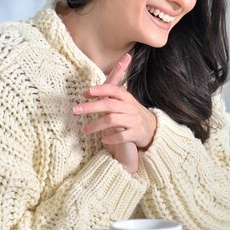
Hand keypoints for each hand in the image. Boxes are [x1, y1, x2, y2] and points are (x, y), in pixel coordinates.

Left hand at [73, 54, 154, 172]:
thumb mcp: (126, 102)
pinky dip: (110, 138)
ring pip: (112, 120)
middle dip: (91, 107)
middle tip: (75, 110)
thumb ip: (111, 96)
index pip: (113, 90)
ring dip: (96, 125)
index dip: (100, 90)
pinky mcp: (136, 134)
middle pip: (109, 105)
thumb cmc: (133, 114)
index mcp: (127, 98)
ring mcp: (134, 120)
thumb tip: (90, 90)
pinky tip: (103, 140)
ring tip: (84, 130)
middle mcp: (131, 107)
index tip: (85, 93)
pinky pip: (121, 136)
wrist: (153, 129)